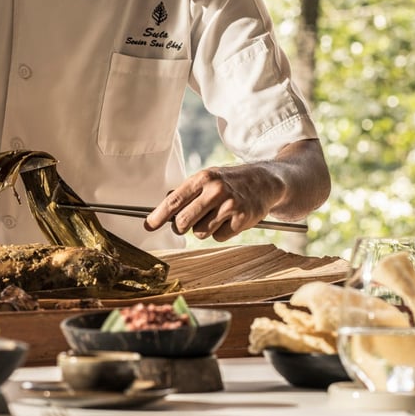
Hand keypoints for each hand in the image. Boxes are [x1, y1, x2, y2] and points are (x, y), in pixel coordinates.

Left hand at [144, 164, 285, 241]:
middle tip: (184, 225)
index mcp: (203, 178)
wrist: (265, 181)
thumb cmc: (230, 181)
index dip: (158, 216)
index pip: (174, 201)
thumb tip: (162, 210)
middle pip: (183, 221)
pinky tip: (230, 220)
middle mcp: (215, 190)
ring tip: (216, 216)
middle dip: (180, 227)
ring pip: (201, 232)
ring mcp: (230, 205)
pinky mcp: (243, 219)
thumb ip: (187, 193)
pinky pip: (219, 237)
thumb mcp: (208, 178)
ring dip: (204, 229)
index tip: (148, 226)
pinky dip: (221, 232)